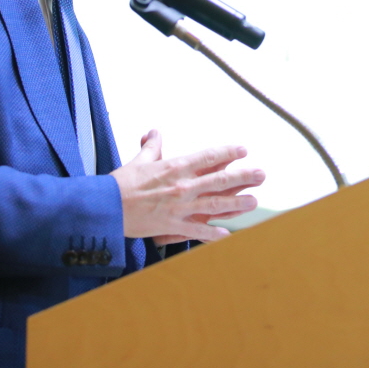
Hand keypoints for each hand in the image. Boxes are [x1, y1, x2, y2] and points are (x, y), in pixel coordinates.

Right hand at [109, 129, 265, 243]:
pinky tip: (228, 235)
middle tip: (261, 174)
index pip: (208, 156)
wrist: (106, 208)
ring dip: (237, 203)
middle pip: (220, 180)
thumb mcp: (140, 160)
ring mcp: (180, 207)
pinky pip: (199, 232)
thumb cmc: (122, 184)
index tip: (243, 150)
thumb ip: (152, 146)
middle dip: (243, 177)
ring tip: (254, 201)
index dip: (228, 152)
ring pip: (216, 205)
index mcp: (175, 167)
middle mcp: (183, 186)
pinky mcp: (173, 226)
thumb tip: (154, 132)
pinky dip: (214, 235)